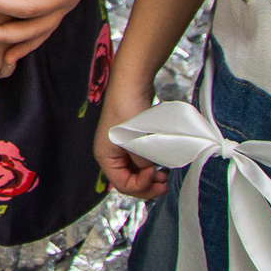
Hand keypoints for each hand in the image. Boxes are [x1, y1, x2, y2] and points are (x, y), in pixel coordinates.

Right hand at [91, 68, 167, 199]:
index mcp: (105, 158)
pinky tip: (160, 164)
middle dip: (146, 186)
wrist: (131, 85)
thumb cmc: (129, 112)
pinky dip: (149, 166)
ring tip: (165, 176)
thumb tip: (151, 170)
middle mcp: (110, 155)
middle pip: (128, 181)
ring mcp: (120, 148)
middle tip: (164, 184)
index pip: (122, 184)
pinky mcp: (130, 140)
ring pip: (134, 172)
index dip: (141, 185)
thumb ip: (144, 162)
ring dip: (149, 178)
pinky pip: (139, 161)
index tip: (156, 172)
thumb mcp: (136, 143)